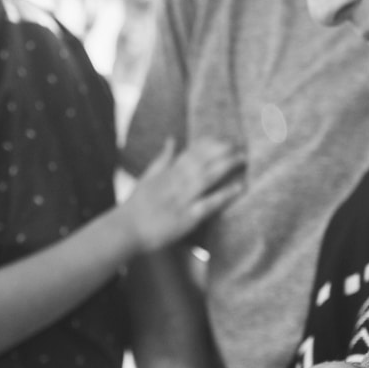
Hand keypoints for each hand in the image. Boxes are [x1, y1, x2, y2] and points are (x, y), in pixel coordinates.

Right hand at [124, 139, 243, 253]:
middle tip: (239, 144)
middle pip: (203, 161)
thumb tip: (172, 138)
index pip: (191, 152)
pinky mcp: (187, 217)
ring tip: (242, 159)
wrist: (126, 229)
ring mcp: (182, 198)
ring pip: (208, 177)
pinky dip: (225, 194)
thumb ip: (162, 158)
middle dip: (222, 151)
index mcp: (167, 172)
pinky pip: (209, 203)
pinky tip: (239, 187)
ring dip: (226, 166)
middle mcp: (176, 182)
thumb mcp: (147, 176)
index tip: (223, 138)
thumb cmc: (136, 205)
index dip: (209, 144)